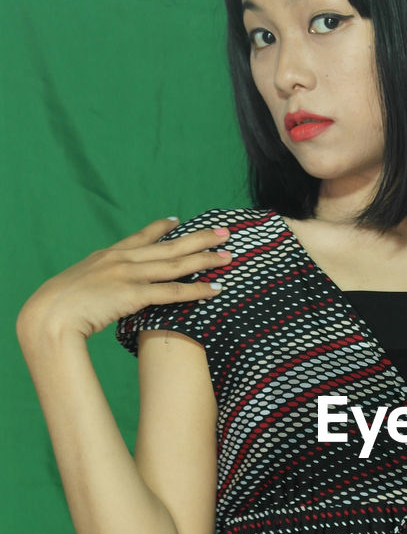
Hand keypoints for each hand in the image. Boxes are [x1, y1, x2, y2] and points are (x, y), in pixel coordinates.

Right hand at [16, 217, 230, 342]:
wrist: (50, 314)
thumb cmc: (60, 307)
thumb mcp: (80, 286)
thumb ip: (97, 283)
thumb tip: (104, 291)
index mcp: (108, 255)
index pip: (140, 237)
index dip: (161, 228)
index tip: (178, 220)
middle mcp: (122, 259)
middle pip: (169, 245)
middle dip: (200, 238)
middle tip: (225, 232)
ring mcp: (129, 275)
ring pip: (177, 264)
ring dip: (206, 260)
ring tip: (229, 256)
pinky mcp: (133, 294)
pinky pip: (173, 292)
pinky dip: (197, 290)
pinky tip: (216, 288)